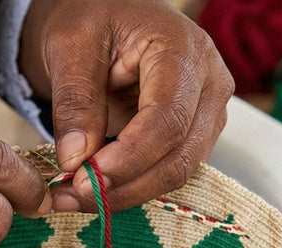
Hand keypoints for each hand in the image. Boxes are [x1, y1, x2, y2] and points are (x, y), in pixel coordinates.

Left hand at [20, 0, 233, 211]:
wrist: (107, 16)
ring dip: (127, 191)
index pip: (168, 119)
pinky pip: (169, 169)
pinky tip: (94, 189)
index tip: (85, 178)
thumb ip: (75, 100)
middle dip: (126, 184)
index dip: (129, 157)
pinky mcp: (195, 132)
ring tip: (73, 196)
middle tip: (72, 196)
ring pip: (178, 170)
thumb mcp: (70, 45)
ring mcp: (208, 111)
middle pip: (181, 154)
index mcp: (185, 50)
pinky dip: (131, 185)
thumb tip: (75, 160)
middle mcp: (211, 83)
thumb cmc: (93, 19)